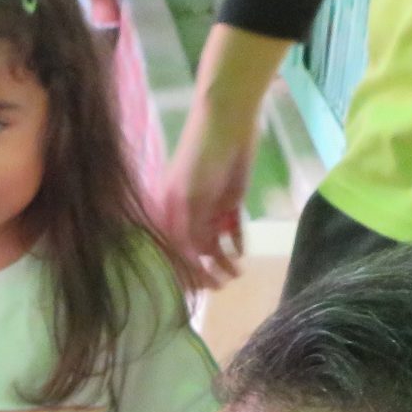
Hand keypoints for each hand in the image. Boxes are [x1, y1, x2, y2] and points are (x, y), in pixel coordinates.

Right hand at [158, 116, 252, 291]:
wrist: (229, 120)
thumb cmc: (202, 155)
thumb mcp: (189, 195)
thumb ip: (188, 230)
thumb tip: (189, 262)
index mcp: (168, 212)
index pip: (173, 250)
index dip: (183, 271)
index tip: (196, 291)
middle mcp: (186, 214)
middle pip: (193, 251)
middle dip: (205, 271)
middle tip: (220, 287)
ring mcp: (209, 208)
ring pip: (214, 243)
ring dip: (224, 260)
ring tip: (237, 275)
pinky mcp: (231, 200)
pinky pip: (232, 228)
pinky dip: (237, 242)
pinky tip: (242, 254)